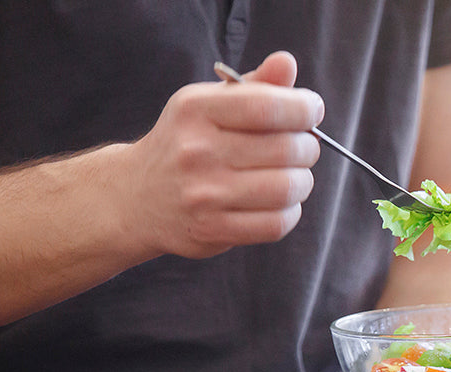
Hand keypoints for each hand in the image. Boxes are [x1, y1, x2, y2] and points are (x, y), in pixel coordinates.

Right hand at [117, 51, 322, 258]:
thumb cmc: (187, 142)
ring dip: (302, 181)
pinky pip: (276, 223)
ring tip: (292, 175)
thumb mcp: (209, 104)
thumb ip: (253, 86)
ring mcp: (203, 194)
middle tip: (303, 147)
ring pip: (287, 188)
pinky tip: (278, 202)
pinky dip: (289, 212)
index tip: (312, 110)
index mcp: (195, 109)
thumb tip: (287, 63)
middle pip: (286, 149)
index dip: (304, 108)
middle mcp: (197, 150)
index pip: (267, 106)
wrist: (138, 196)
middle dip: (307, 147)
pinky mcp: (212, 230)